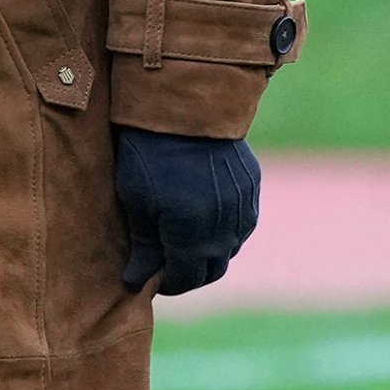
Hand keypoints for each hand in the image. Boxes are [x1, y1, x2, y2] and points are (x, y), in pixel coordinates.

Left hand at [115, 128, 260, 298]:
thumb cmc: (149, 155)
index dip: (166, 283)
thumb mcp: (137, 202)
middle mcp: (224, 230)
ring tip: (186, 238)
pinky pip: (242, 222)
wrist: (184, 107)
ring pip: (230, 248)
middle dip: (189, 273)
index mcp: (191, 238)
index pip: (183, 279)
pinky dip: (225, 228)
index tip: (152, 277)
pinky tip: (206, 215)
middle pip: (211, 270)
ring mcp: (243, 209)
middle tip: (168, 263)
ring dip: (210, 252)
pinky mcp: (252, 188)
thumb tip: (136, 280)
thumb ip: (143, 246)